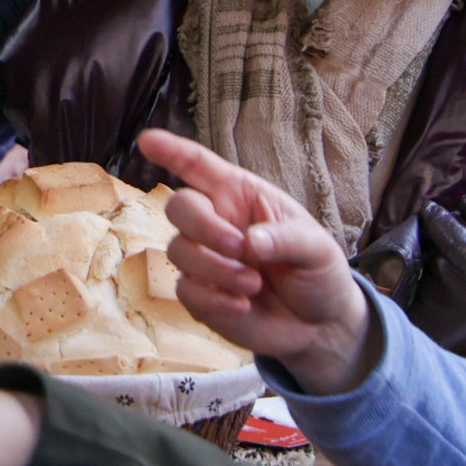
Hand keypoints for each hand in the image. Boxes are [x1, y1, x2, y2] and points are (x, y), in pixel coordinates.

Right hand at [138, 128, 378, 393]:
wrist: (317, 324)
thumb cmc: (316, 271)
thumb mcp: (317, 249)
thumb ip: (286, 240)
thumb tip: (250, 242)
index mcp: (242, 197)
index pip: (200, 167)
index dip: (173, 151)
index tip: (148, 141)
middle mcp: (217, 223)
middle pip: (179, 206)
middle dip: (203, 225)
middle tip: (238, 248)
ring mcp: (204, 260)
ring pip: (179, 251)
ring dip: (216, 269)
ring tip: (254, 285)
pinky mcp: (199, 296)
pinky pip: (186, 291)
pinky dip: (214, 299)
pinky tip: (243, 306)